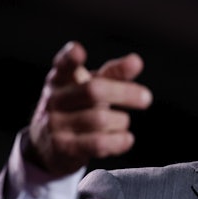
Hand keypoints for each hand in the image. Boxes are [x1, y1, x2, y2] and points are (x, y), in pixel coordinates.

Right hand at [25, 41, 152, 175]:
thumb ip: (113, 74)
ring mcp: (55, 124)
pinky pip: (97, 143)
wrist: (51, 147)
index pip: (63, 65)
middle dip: (124, 93)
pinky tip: (127, 139)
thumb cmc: (78, 109)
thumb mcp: (91, 88)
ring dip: (121, 121)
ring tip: (122, 122)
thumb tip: (136, 61)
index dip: (69, 57)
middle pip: (93, 91)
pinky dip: (118, 141)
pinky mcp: (62, 147)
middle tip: (146, 98)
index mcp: (60, 79)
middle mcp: (54, 99)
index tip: (78, 50)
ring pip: (100, 119)